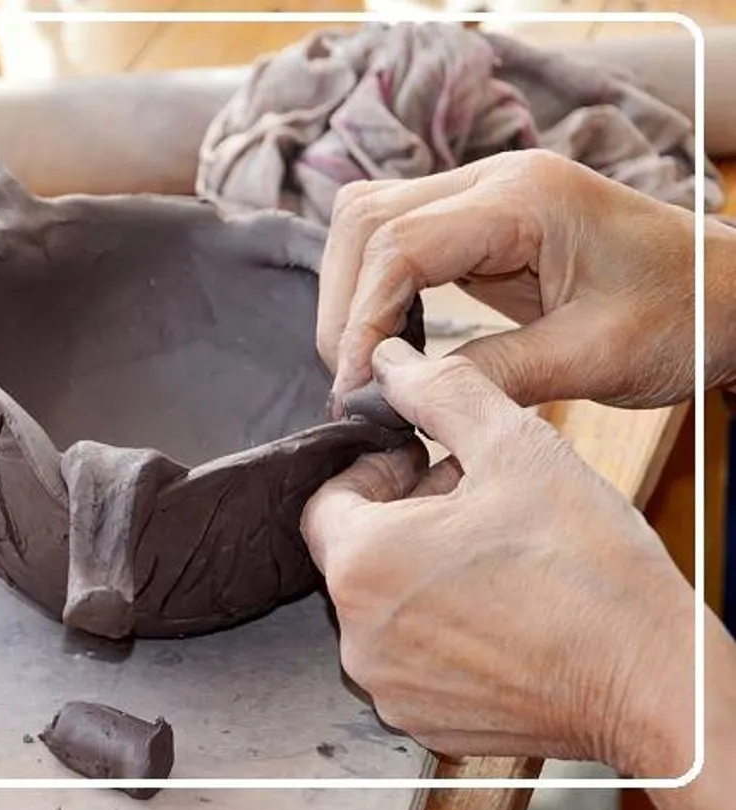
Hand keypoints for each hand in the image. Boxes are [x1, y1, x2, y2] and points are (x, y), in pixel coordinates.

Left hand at [301, 338, 694, 774]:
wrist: (655, 684)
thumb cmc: (587, 565)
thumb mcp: (516, 447)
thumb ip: (440, 392)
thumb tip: (390, 362)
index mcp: (363, 564)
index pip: (327, 501)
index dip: (374, 471)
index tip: (422, 461)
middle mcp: (359, 636)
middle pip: (355, 553)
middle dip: (402, 515)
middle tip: (468, 497)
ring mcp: (390, 687)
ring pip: (384, 606)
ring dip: (420, 569)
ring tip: (489, 549)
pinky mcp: (426, 723)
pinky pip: (412, 657)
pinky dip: (440, 625)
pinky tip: (498, 606)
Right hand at [316, 149, 695, 409]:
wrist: (730, 294)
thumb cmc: (685, 316)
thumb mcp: (595, 357)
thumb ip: (493, 374)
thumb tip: (399, 394)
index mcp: (525, 199)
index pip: (399, 242)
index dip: (361, 318)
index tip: (356, 388)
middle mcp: (493, 181)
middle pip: (364, 219)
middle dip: (344, 306)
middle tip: (355, 383)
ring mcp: (482, 196)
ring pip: (369, 225)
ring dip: (353, 297)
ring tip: (370, 367)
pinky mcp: (478, 224)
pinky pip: (397, 244)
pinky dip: (378, 294)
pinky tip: (396, 343)